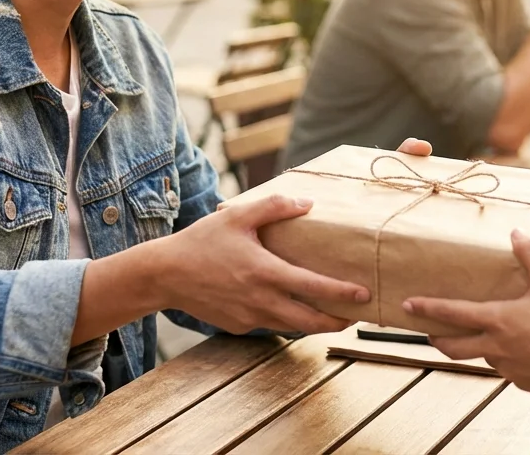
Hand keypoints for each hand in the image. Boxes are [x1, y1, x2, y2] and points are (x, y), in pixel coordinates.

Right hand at [176, 137, 436, 334]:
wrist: (165, 274)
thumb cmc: (202, 242)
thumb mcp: (238, 216)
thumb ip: (274, 207)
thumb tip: (307, 204)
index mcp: (265, 272)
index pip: (314, 288)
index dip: (342, 294)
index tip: (364, 295)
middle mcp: (260, 300)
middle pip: (310, 321)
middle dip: (338, 322)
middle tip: (358, 316)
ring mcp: (249, 317)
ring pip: (292, 326)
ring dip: (314, 323)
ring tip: (334, 315)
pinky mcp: (239, 326)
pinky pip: (269, 324)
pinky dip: (284, 317)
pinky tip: (289, 306)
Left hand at [403, 229, 529, 397]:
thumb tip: (517, 232)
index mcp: (497, 320)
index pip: (452, 313)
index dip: (427, 308)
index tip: (407, 305)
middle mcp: (495, 347)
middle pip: (453, 348)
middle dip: (437, 339)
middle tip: (430, 332)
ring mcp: (507, 368)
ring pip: (481, 357)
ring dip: (476, 347)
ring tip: (484, 335)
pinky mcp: (521, 382)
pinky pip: (506, 369)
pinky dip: (506, 358)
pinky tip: (523, 351)